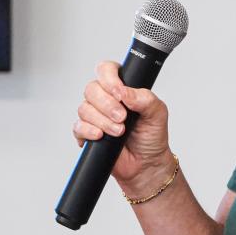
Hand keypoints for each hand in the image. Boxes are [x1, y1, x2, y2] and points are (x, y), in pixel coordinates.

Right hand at [73, 61, 173, 194]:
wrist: (146, 164)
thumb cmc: (152, 136)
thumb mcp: (158, 113)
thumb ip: (144, 98)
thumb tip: (124, 92)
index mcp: (122, 88)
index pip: (107, 70)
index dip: (109, 78)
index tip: (119, 93)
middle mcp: (106, 99)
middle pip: (92, 89)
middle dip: (107, 104)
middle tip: (122, 117)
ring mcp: (95, 116)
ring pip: (84, 108)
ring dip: (102, 120)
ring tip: (118, 131)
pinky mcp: (87, 133)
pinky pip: (78, 127)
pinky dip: (88, 131)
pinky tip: (100, 136)